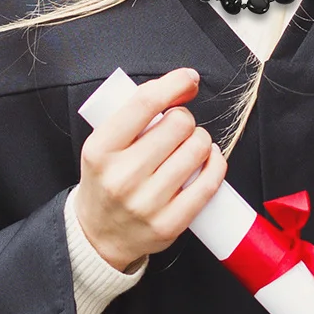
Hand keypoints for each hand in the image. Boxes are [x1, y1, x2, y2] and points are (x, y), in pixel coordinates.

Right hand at [75, 67, 227, 272]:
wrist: (98, 234)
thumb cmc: (107, 178)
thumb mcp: (105, 142)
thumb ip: (137, 111)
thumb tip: (185, 83)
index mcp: (100, 149)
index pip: (144, 103)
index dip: (174, 84)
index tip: (188, 79)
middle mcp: (122, 176)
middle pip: (179, 123)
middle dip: (184, 119)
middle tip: (177, 130)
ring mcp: (146, 203)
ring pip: (198, 149)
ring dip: (200, 141)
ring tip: (188, 148)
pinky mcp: (169, 224)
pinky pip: (209, 183)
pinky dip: (215, 164)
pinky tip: (207, 160)